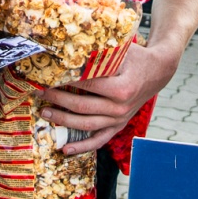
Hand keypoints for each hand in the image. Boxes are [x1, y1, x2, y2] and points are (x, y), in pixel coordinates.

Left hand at [42, 40, 174, 155]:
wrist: (158, 71)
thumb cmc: (136, 57)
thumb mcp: (121, 49)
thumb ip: (99, 54)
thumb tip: (69, 52)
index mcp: (122, 88)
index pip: (87, 85)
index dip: (66, 81)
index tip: (49, 76)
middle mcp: (121, 108)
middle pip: (83, 106)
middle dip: (58, 99)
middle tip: (39, 92)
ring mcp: (120, 119)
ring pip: (87, 124)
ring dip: (63, 120)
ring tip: (44, 113)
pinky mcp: (119, 125)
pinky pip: (99, 139)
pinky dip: (82, 146)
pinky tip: (65, 149)